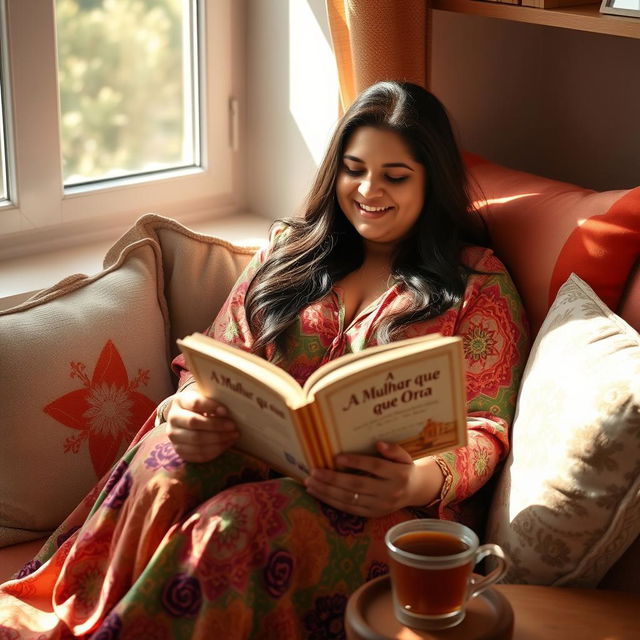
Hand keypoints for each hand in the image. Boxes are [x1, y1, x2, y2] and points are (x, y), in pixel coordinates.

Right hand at [165, 389, 238, 462]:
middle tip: (233, 427)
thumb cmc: (201, 407)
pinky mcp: (180, 451)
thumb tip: (224, 413)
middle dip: (216, 426)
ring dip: (218, 440)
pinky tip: (226, 444)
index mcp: (180, 401)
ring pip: (196, 441)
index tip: (226, 411)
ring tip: (233, 436)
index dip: (212, 407)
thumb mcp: (205, 398)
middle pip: (194, 423)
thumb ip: (214, 403)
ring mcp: (174, 437)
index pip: (195, 403)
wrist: (185, 419)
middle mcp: (172, 419)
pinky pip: (198, 454)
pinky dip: (214, 451)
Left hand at [304, 442, 442, 517]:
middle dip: (333, 479)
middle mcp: (389, 492)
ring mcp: (380, 506)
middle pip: (357, 485)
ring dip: (327, 492)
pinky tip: (319, 494)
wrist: (416, 491)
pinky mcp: (373, 514)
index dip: (356, 462)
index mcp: (398, 474)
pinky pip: (350, 510)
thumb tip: (378, 444)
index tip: (336, 457)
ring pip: (350, 500)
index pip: (374, 467)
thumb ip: (393, 449)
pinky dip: (332, 502)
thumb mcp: (404, 456)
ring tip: (310, 483)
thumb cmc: (404, 468)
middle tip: (314, 472)